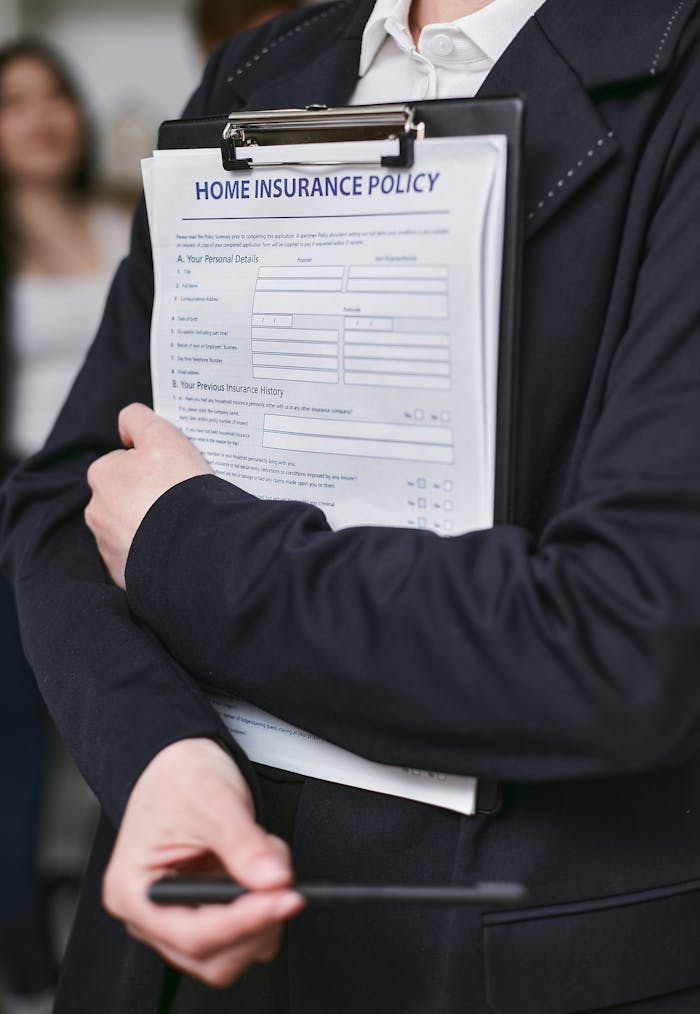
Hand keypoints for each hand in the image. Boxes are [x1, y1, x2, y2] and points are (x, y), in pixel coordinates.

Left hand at [85, 403, 211, 588]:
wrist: (193, 547)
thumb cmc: (177, 488)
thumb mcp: (163, 436)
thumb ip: (138, 419)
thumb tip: (126, 421)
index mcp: (102, 475)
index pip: (124, 462)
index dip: (151, 465)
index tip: (171, 473)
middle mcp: (96, 511)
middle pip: (125, 498)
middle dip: (145, 498)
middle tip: (178, 500)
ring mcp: (109, 546)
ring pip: (130, 529)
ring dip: (148, 526)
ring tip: (179, 526)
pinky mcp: (123, 575)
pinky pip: (138, 559)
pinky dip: (152, 554)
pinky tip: (175, 548)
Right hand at [102, 737, 303, 986]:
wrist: (178, 762)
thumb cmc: (179, 778)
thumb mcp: (214, 801)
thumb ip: (244, 844)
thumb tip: (274, 879)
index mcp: (132, 890)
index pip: (192, 933)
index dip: (244, 921)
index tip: (284, 899)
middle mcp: (147, 914)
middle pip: (210, 956)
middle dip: (255, 921)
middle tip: (282, 880)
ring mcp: (173, 919)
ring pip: (226, 955)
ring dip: (259, 917)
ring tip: (264, 864)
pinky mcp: (198, 915)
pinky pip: (235, 937)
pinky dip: (258, 911)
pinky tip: (257, 875)